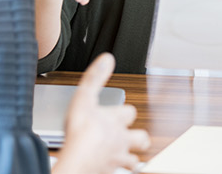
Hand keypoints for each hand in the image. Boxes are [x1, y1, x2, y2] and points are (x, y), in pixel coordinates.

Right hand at [54, 54, 149, 173]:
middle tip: (133, 137)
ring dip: (132, 157)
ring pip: (134, 159)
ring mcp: (118, 157)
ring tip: (126, 156)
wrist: (78, 161)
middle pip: (142, 138)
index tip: (122, 111)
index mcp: (116, 120)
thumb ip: (95, 78)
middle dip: (139, 137)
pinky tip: (112, 168)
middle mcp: (121, 139)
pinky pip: (121, 172)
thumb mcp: (85, 97)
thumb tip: (107, 59)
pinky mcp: (111, 171)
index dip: (126, 111)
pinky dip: (119, 169)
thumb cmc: (81, 131)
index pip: (130, 112)